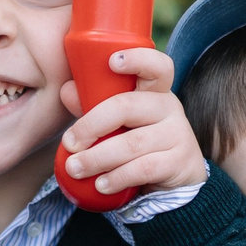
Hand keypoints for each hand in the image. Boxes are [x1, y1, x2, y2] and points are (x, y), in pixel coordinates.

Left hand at [56, 46, 208, 198]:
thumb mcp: (120, 123)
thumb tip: (67, 89)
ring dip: (97, 158)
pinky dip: (117, 178)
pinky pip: (143, 169)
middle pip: (127, 106)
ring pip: (132, 143)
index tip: (113, 62)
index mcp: (154, 91)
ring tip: (75, 169)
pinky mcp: (179, 163)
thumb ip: (94, 106)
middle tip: (70, 143)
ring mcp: (178, 134)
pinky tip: (101, 185)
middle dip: (91, 125)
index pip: (157, 66)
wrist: (178, 181)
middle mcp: (169, 107)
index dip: (138, 59)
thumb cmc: (141, 142)